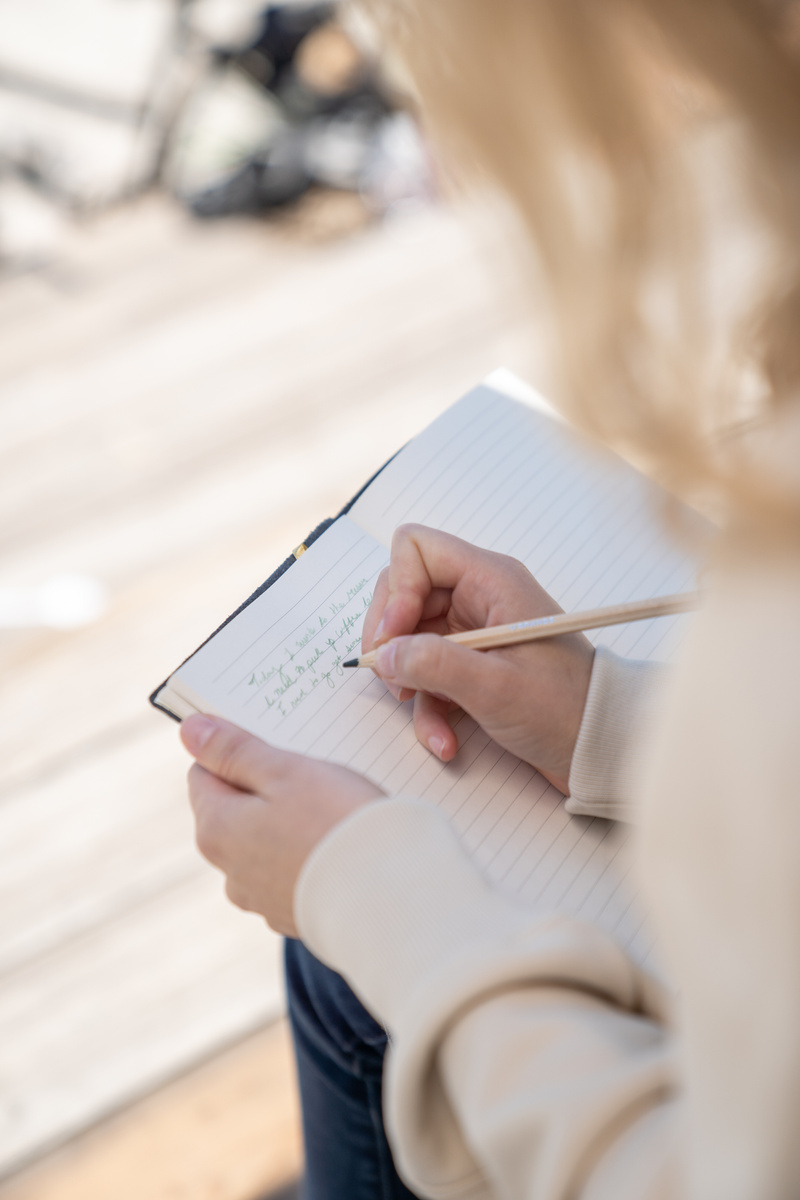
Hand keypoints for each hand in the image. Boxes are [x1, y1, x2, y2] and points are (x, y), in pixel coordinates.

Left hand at [181, 715, 383, 935]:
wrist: (392, 897)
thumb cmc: (337, 823)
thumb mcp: (284, 771)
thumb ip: (233, 751)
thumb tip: (190, 731)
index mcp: (215, 829)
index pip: (204, 773)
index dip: (239, 753)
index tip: (278, 748)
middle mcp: (228, 870)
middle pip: (234, 810)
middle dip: (266, 790)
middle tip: (314, 777)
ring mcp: (261, 899)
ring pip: (264, 844)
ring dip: (288, 825)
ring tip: (334, 814)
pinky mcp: (294, 916)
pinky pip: (292, 873)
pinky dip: (308, 857)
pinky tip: (340, 849)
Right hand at [363, 525, 594, 793]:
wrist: (600, 747)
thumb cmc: (564, 708)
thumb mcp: (495, 687)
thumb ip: (432, 664)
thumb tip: (384, 655)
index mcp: (491, 580)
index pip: (416, 549)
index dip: (396, 590)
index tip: (393, 637)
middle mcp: (480, 597)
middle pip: (404, 593)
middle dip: (391, 638)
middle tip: (392, 676)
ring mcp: (475, 631)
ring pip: (411, 639)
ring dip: (409, 682)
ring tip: (421, 713)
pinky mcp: (473, 665)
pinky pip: (429, 674)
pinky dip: (429, 708)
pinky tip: (445, 738)